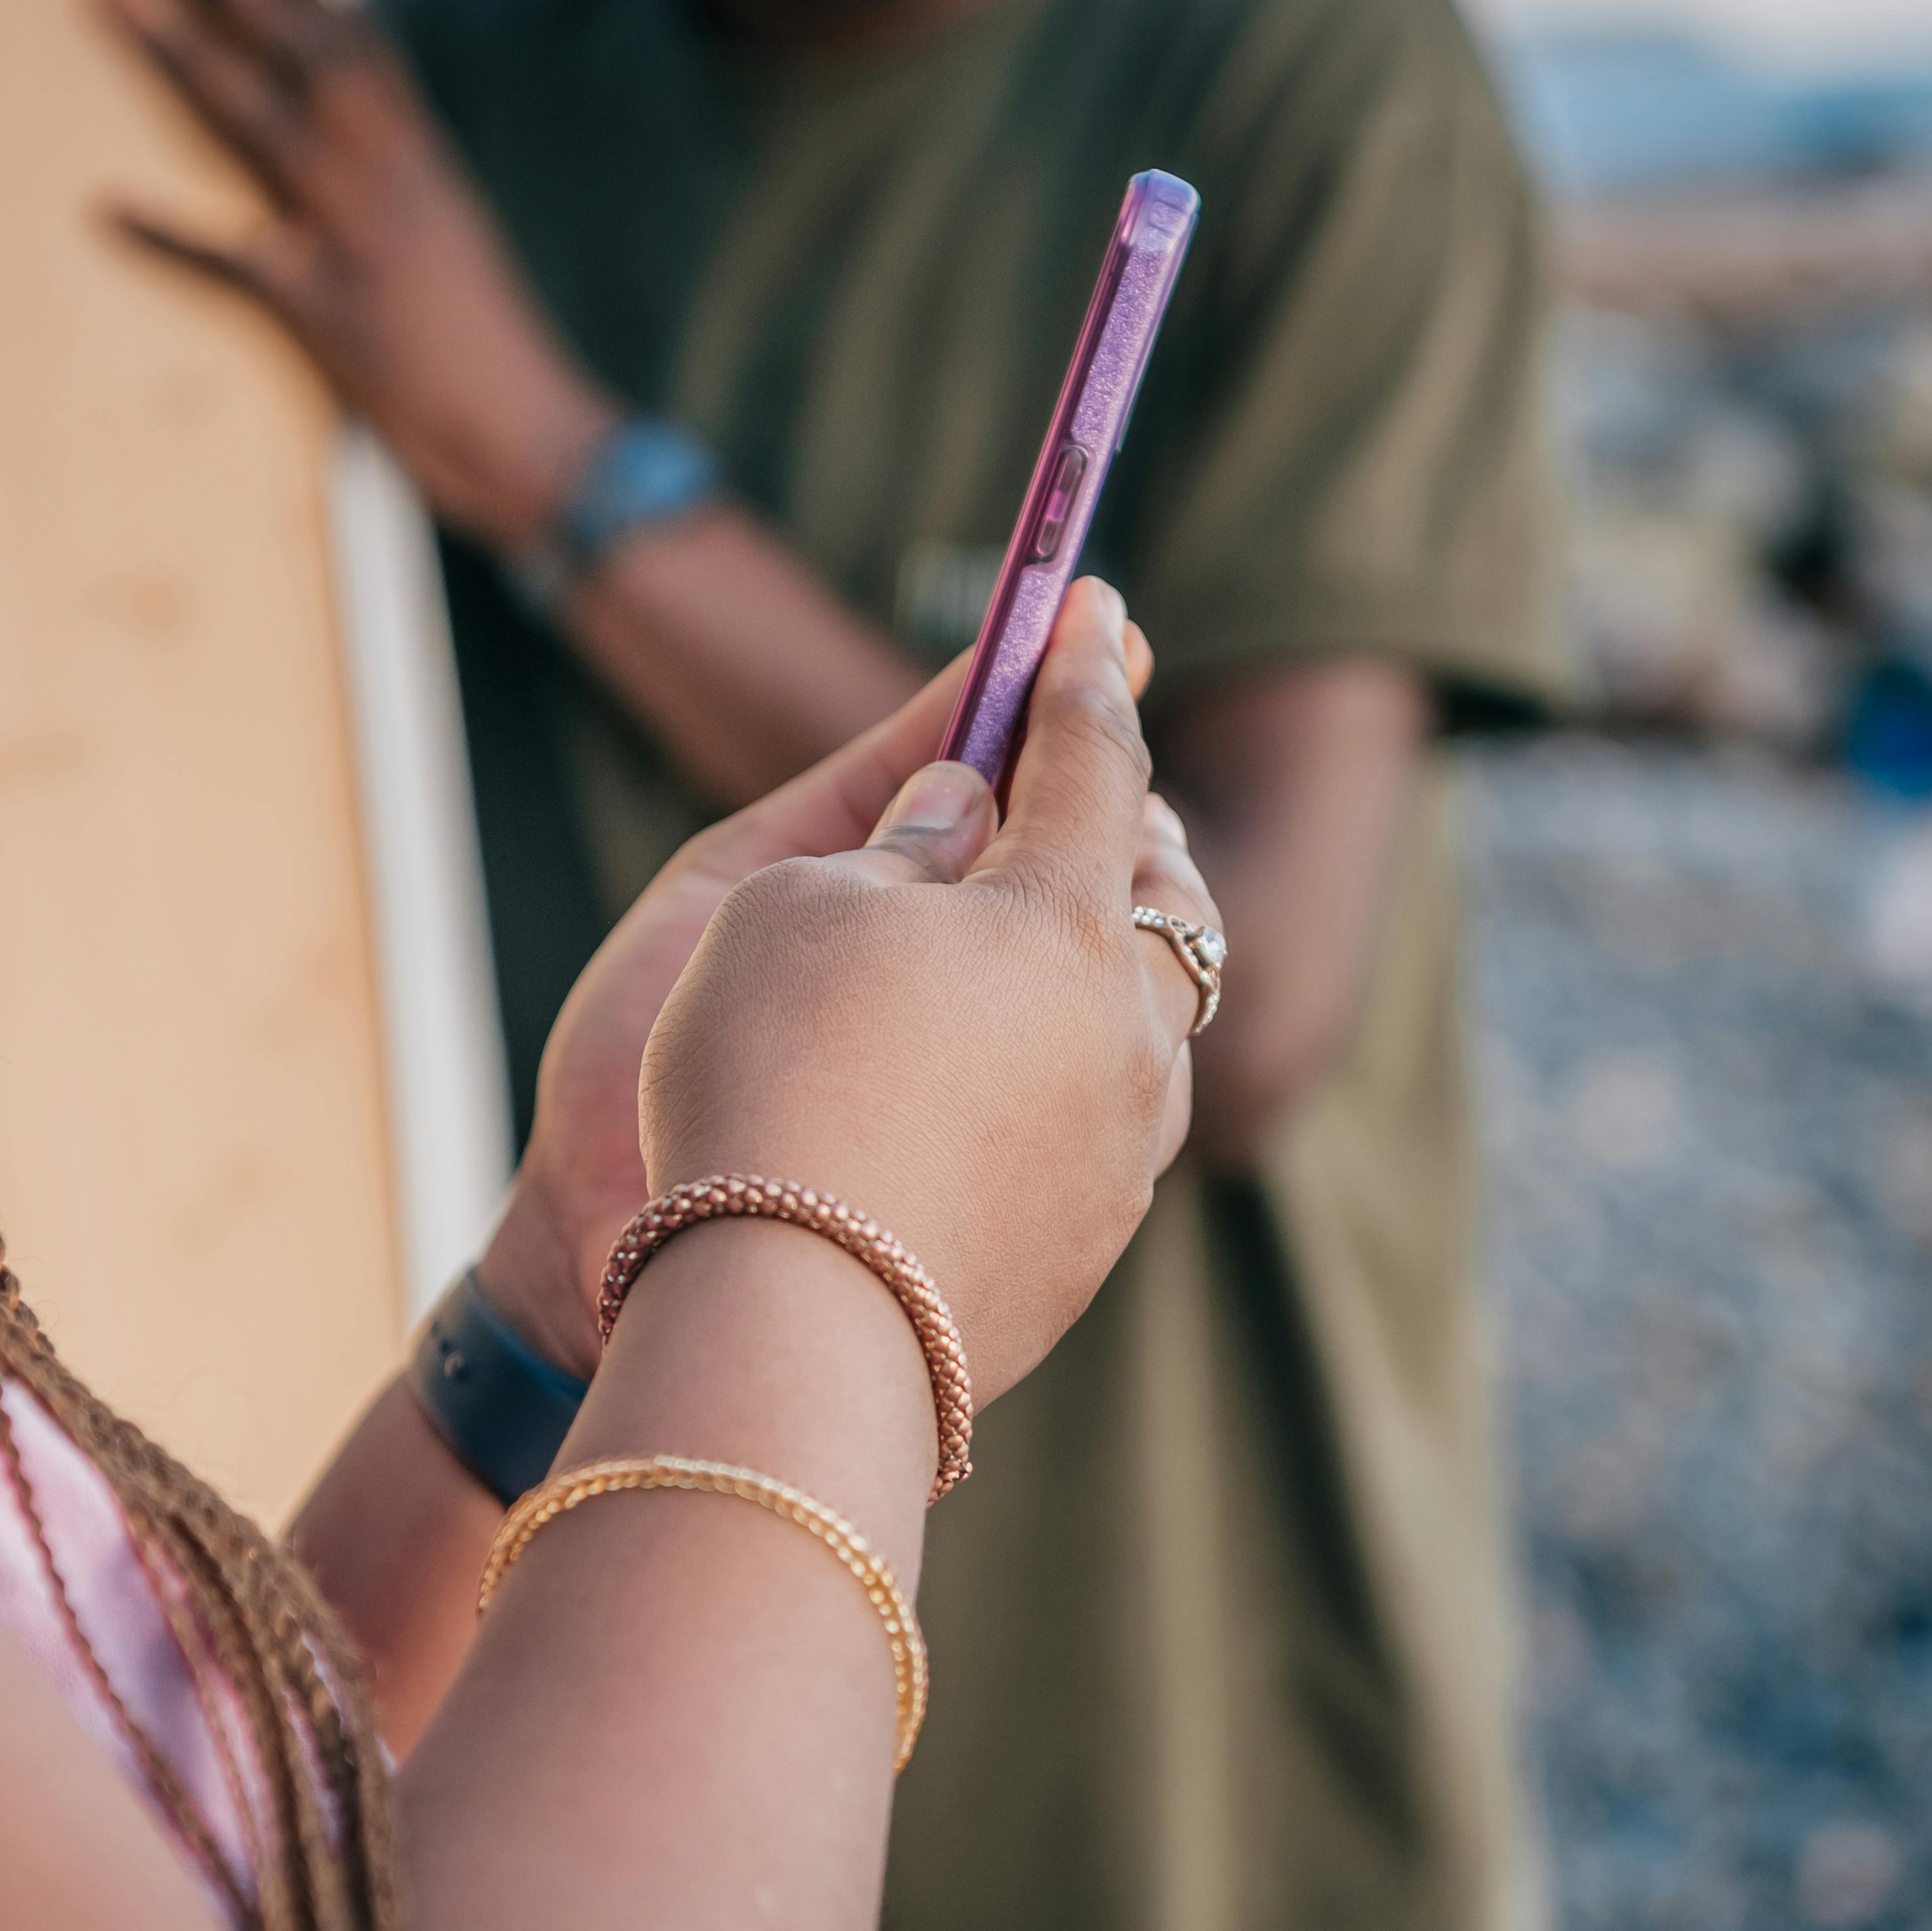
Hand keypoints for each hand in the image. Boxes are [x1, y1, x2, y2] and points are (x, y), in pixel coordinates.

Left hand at [97, 0, 615, 549]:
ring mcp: (351, 236)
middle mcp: (384, 173)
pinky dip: (168, 236)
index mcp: (417, 151)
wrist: (532, 437)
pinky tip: (108, 207)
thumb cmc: (488, 345)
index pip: (350, 27)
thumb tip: (346, 124)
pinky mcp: (322, 313)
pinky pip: (233, 264)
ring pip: (255, 120)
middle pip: (288, 47)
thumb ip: (393, 171)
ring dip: (179, 51)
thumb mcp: (450, 231)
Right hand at [480, 587, 1202, 1388]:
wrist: (787, 1326)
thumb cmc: (766, 1082)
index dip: (1080, 670)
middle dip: (1131, 820)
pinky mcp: (1093, 1242)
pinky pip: (1117, 1117)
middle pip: (1165, 891)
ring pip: (1156, 1014)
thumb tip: (968, 806)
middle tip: (1089, 777)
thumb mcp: (792, 904)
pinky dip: (1081, 1063)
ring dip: (1114, 955)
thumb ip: (896, 837)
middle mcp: (1128, 1028)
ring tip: (1051, 934)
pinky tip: (1014, 1072)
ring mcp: (1126, 1146)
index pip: (1093, 755)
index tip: (1089, 604)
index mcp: (1065, 917)